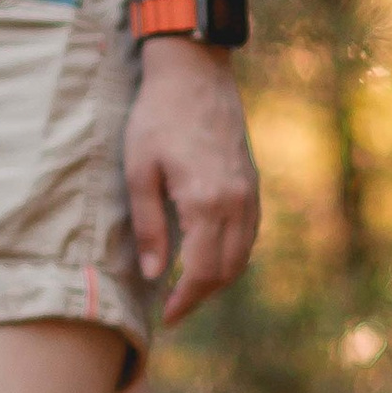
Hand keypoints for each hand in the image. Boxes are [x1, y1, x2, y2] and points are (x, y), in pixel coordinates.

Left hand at [125, 41, 258, 327]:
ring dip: (219, 277)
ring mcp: (249, 191)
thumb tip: (155, 274)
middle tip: (175, 309)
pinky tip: (210, 256)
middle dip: (202, 296)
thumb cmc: (157, 118)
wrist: (194, 74)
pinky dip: (233, 253)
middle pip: (227, 269)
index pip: (203, 271)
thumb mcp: (139, 171)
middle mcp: (236, 202)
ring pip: (243, 253)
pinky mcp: (252, 181)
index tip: (168, 318)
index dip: (187, 301)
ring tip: (189, 289)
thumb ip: (148, 226)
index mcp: (206, 202)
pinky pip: (249, 232)